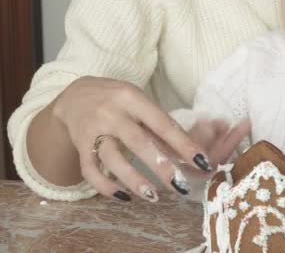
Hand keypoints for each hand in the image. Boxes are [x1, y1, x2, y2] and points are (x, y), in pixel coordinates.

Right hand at [52, 76, 249, 201]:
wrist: (75, 95)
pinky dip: (105, 186)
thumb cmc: (119, 100)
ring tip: (153, 195)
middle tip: (180, 186)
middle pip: (137, 141)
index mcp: (132, 98)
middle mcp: (111, 113)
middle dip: (160, 165)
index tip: (202, 161)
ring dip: (133, 179)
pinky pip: (89, 170)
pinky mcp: (79, 146)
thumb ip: (162, 124)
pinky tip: (124, 197)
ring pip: (111, 157)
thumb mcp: (140, 102)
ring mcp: (92, 130)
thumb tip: (194, 149)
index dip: (182, 143)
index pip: (161, 123)